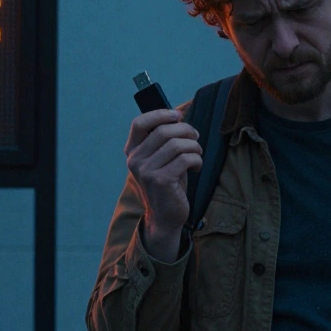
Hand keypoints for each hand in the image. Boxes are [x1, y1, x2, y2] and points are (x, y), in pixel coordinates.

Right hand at [125, 110, 202, 246]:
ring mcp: (146, 171)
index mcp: (132, 151)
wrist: (165, 215)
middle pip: (163, 131)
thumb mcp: (161, 158)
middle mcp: (135, 160)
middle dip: (186, 130)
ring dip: (194, 146)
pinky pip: (185, 159)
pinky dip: (196, 160)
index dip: (159, 114)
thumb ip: (163, 139)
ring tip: (197, 153)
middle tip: (195, 137)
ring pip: (176, 144)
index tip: (177, 115)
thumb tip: (178, 116)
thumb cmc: (167, 182)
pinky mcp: (161, 181)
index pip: (139, 123)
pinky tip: (196, 167)